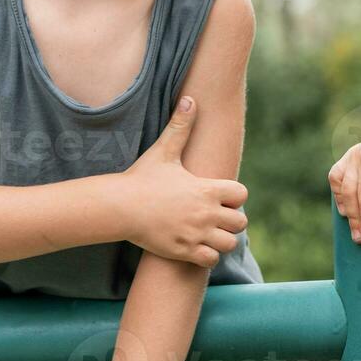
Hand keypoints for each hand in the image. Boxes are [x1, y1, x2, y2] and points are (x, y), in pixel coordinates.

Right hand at [120, 97, 248, 266]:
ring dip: (222, 240)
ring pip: (229, 244)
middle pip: (240, 222)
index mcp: (206, 189)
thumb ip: (180, 126)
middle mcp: (206, 213)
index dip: (234, 196)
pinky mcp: (183, 251)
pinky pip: (210, 261)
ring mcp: (196, 234)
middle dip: (231, 220)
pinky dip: (208, 256)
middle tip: (215, 217)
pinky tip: (197, 246)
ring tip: (208, 233)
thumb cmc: (142, 178)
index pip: (241, 195)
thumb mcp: (164, 151)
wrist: (119, 207)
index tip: (221, 196)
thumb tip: (189, 99)